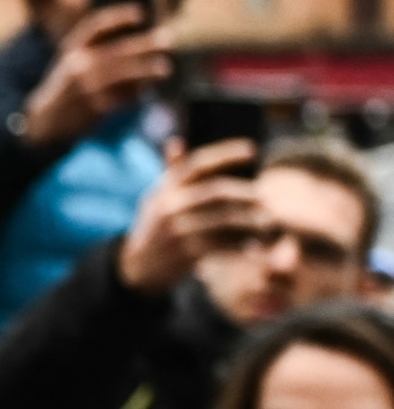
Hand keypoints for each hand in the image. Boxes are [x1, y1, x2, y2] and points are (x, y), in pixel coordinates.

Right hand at [19, 3, 170, 148]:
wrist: (46, 120)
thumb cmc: (67, 89)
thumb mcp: (73, 64)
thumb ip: (99, 54)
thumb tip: (143, 46)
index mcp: (72, 49)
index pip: (96, 27)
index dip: (119, 18)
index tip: (141, 13)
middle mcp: (78, 65)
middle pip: (117, 51)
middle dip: (144, 45)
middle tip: (167, 40)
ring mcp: (86, 86)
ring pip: (124, 74)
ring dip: (147, 70)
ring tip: (166, 68)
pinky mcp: (95, 106)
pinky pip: (123, 97)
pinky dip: (137, 93)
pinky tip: (147, 90)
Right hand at [116, 139, 263, 293]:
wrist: (139, 266)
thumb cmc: (156, 226)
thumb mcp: (157, 198)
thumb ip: (169, 173)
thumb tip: (175, 142)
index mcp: (166, 190)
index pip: (197, 164)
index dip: (225, 154)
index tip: (252, 149)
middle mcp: (170, 207)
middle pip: (217, 192)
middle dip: (246, 193)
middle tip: (266, 197)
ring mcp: (178, 231)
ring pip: (225, 221)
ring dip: (251, 221)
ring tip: (268, 222)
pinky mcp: (187, 253)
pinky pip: (224, 246)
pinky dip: (244, 246)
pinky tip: (257, 246)